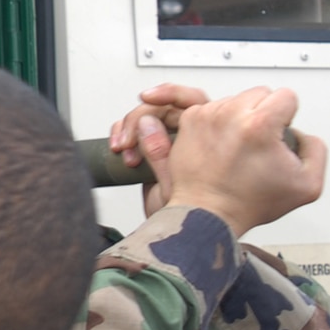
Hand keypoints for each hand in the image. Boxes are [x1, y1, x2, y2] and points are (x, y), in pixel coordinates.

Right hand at [109, 84, 208, 215]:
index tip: (148, 98)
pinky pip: (132, 130)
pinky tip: (119, 149)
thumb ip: (163, 154)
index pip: (192, 100)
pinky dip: (121, 134)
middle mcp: (191, 136)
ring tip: (123, 149)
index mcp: (211, 137)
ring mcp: (170, 142)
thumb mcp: (177, 187)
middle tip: (127, 136)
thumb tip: (148, 124)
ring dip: (128, 128)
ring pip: (145, 117)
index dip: (170, 93)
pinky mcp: (150, 149)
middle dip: (140, 116)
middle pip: (164, 106)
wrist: (178, 235)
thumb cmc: (195, 218)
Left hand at [148, 87, 324, 236]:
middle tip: (258, 143)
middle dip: (264, 113)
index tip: (277, 136)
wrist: (207, 212)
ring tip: (238, 146)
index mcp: (260, 124)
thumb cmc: (249, 203)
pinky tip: (221, 145)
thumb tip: (300, 133)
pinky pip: (213, 108)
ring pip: (236, 99)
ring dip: (241, 117)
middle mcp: (231, 114)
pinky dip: (219, 122)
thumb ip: (316, 150)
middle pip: (261, 93)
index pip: (286, 96)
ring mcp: (208, 115)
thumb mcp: (308, 185)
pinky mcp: (190, 119)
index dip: (287, 117)